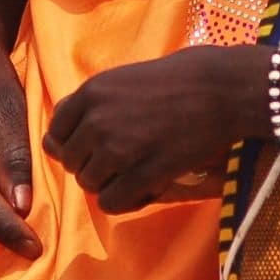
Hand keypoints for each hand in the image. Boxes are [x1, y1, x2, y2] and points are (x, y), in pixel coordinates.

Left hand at [44, 46, 261, 214]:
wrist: (223, 89)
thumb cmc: (181, 78)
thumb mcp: (125, 78)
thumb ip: (91, 104)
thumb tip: (55, 138)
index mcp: (92, 92)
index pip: (55, 133)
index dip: (73, 145)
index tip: (94, 147)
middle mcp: (97, 120)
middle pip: (71, 162)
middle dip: (91, 165)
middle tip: (121, 161)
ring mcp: (118, 149)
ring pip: (89, 184)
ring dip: (109, 184)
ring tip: (135, 174)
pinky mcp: (143, 172)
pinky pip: (112, 202)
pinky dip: (126, 200)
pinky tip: (146, 189)